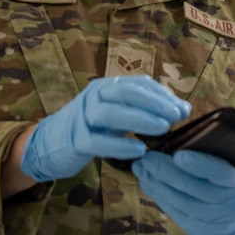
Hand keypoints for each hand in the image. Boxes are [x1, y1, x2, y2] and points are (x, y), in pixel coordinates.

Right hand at [18, 76, 190, 182]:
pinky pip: (98, 141)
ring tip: (164, 129)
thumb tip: (184, 109)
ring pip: (111, 113)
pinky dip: (119, 145)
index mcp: (107, 87)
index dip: (162, 95)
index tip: (183, 108)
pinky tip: (139, 151)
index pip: (138, 84)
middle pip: (126, 93)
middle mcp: (95, 96)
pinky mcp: (76, 140)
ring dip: (140, 119)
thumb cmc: (93, 129)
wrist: (50, 144)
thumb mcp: (120, 116)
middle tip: (177, 116)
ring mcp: (83, 117)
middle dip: (155, 103)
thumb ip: (148, 112)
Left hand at [134, 150, 234, 234]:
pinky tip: (148, 181)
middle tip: (147, 156)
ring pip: (179, 202)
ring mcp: (213, 222)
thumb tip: (195, 132)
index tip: (178, 153)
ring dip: (156, 184)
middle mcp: (229, 207)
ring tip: (141, 167)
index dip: (199, 164)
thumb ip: (226, 151)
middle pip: (193, 189)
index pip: (221, 174)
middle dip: (166, 172)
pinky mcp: (198, 231)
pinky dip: (158, 195)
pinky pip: (174, 212)